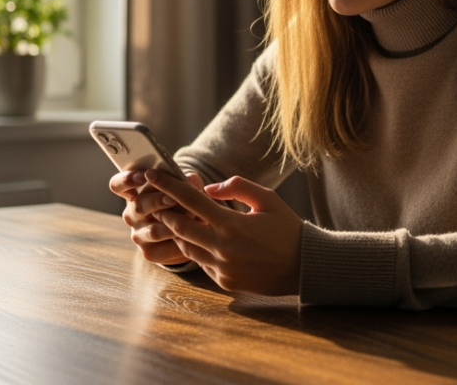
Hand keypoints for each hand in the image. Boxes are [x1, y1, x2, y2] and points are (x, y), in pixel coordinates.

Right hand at [110, 169, 205, 264]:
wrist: (189, 233)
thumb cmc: (182, 204)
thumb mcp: (183, 190)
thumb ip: (186, 183)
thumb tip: (191, 178)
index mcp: (134, 194)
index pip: (118, 185)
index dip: (127, 180)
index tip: (142, 177)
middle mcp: (132, 215)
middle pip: (138, 207)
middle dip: (157, 201)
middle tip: (173, 199)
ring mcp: (138, 235)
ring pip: (154, 230)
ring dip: (175, 224)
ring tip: (195, 217)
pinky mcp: (148, 252)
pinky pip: (164, 248)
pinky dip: (181, 242)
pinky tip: (194, 236)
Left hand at [144, 169, 302, 295]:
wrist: (304, 267)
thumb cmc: (287, 229)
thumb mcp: (268, 199)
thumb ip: (237, 187)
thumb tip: (209, 188)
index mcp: (232, 224)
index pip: (190, 201)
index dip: (169, 185)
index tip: (152, 175)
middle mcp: (222, 248)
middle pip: (179, 227)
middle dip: (165, 211)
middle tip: (158, 200)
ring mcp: (221, 268)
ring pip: (186, 247)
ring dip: (180, 232)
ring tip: (178, 219)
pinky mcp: (223, 281)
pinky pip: (201, 263)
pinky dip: (198, 249)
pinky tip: (204, 240)